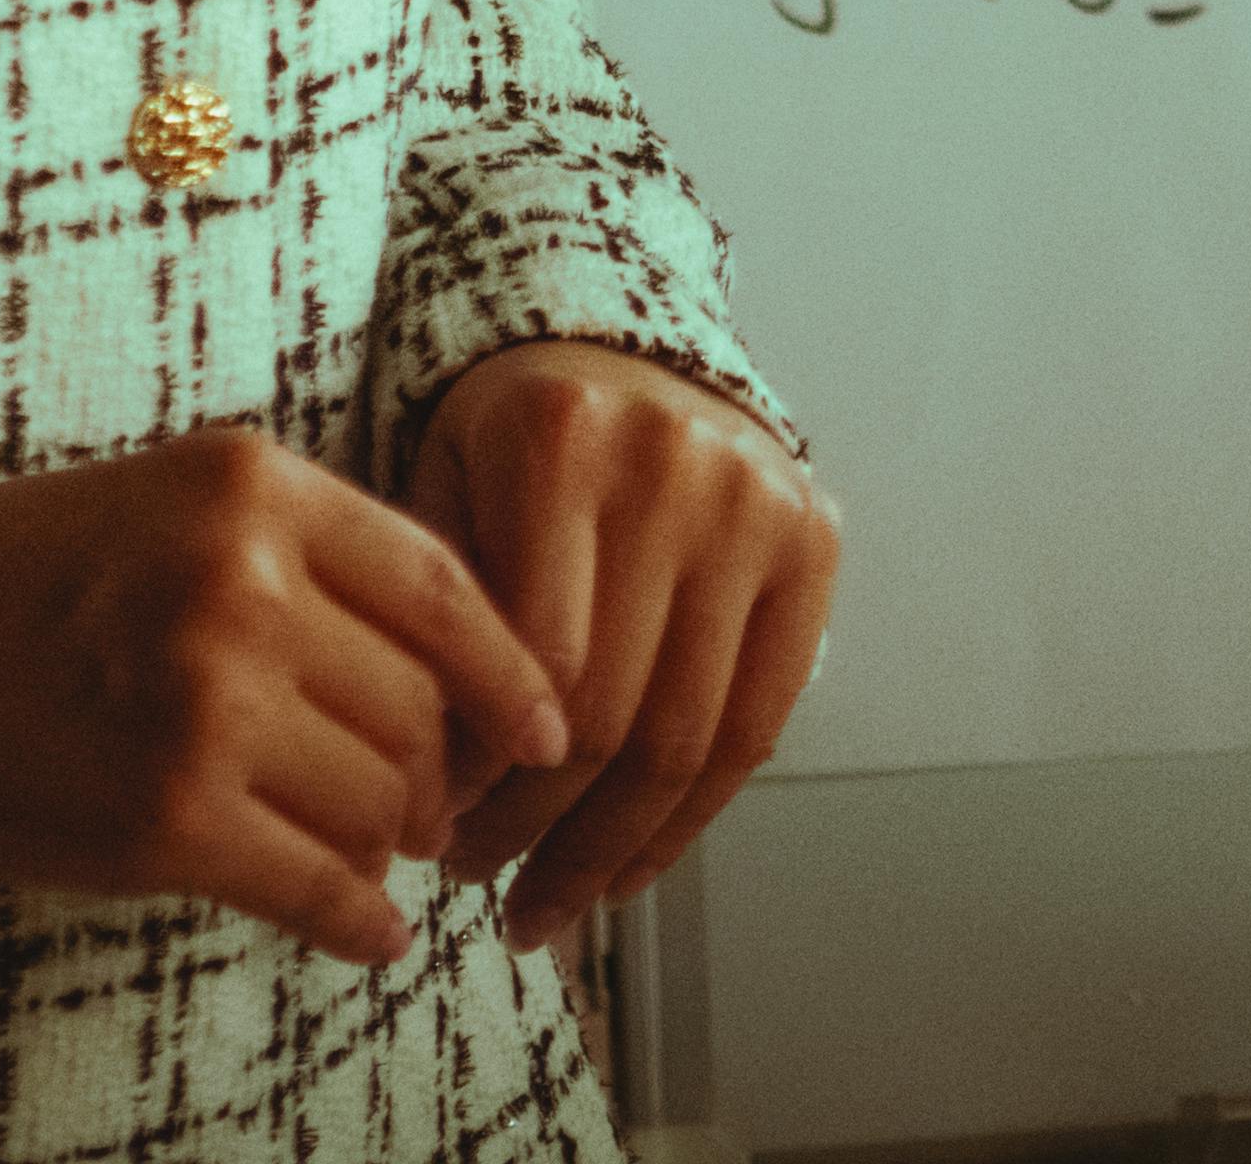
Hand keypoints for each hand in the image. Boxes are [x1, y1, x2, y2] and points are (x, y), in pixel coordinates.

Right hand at [0, 425, 562, 964]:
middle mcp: (239, 583)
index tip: (547, 725)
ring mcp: (204, 704)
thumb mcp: (169, 508)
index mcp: (247, 485)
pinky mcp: (165, 819)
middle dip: (432, 777)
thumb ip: (311, 560)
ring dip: (380, 846)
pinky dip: (359, 923)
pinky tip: (369, 933)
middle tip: (416, 808)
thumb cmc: (22, 586)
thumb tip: (473, 679)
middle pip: (421, 710)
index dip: (512, 672)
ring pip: (380, 804)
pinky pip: (321, 887)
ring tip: (353, 851)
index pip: (442, 586)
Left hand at [400, 340, 836, 949]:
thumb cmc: (512, 441)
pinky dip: (688, 820)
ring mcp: (757, 504)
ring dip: (611, 846)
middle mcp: (675, 463)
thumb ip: (442, 619)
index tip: (437, 831)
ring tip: (547, 901)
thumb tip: (436, 798)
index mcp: (564, 438)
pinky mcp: (813, 544)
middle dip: (538, 826)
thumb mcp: (443, 486)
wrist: (625, 348)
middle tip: (481, 882)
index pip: (535, 657)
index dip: (486, 769)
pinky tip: (628, 867)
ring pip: (689, 736)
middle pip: (612, 709)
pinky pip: (757, 725)